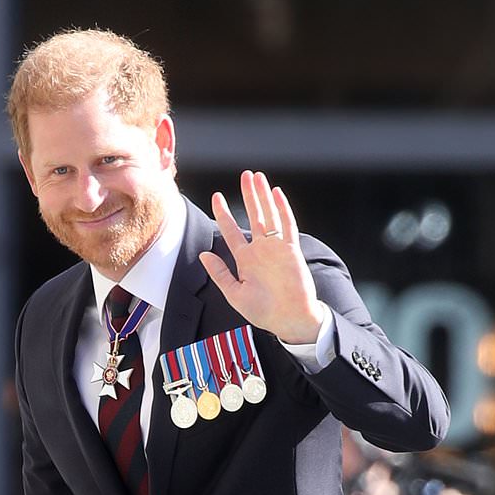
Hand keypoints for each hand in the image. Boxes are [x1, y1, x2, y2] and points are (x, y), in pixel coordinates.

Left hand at [199, 170, 328, 343]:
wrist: (288, 319)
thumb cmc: (262, 311)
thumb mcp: (234, 293)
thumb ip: (219, 273)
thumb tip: (203, 253)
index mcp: (245, 259)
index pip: (231, 231)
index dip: (224, 213)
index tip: (216, 196)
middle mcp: (260, 250)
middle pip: (253, 215)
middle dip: (248, 196)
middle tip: (244, 175)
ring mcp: (276, 248)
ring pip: (269, 215)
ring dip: (263, 196)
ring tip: (257, 177)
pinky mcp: (291, 250)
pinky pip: (287, 225)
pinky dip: (282, 209)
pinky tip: (276, 193)